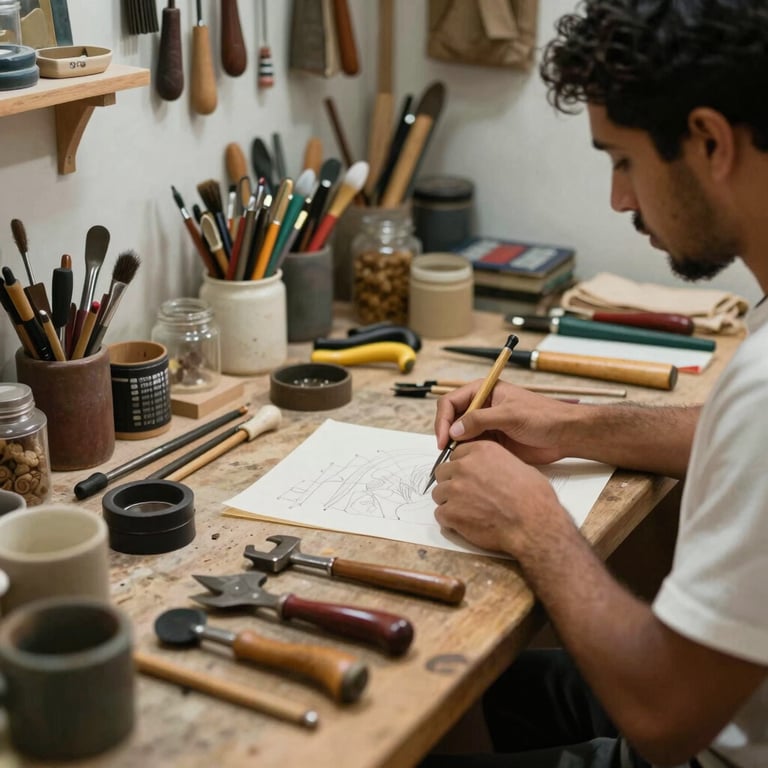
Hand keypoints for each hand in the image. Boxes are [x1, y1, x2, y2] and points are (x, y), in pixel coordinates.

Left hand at [431, 440, 565, 554]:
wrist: (534, 524)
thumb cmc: (533, 498)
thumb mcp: (519, 466)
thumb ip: (496, 463)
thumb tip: (491, 469)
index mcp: (481, 451)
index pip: (456, 455)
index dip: (462, 468)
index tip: (468, 477)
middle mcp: (465, 466)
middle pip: (443, 472)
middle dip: (452, 484)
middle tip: (466, 496)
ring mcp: (455, 489)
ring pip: (439, 494)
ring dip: (450, 502)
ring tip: (467, 512)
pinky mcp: (451, 512)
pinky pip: (440, 514)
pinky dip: (450, 521)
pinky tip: (466, 524)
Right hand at [434, 380, 576, 466]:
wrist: (565, 434)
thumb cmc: (543, 416)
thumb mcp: (510, 415)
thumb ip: (480, 420)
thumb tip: (454, 430)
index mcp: (483, 391)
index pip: (450, 402)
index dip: (443, 420)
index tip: (443, 438)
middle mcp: (481, 407)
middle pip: (451, 419)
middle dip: (446, 434)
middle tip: (447, 452)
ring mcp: (486, 425)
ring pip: (459, 436)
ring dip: (455, 447)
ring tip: (458, 460)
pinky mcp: (492, 442)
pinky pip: (472, 448)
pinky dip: (467, 456)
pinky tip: (470, 463)